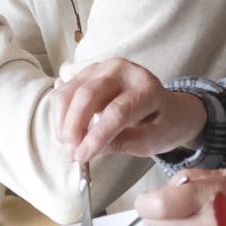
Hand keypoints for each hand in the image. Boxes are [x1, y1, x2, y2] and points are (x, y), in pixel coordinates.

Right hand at [50, 59, 204, 160]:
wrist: (166, 107)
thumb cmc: (160, 124)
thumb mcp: (149, 141)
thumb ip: (121, 144)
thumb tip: (85, 150)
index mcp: (147, 87)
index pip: (117, 111)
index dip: (96, 136)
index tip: (81, 156)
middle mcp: (124, 70)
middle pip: (88, 95)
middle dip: (73, 126)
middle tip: (70, 153)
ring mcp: (103, 68)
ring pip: (70, 92)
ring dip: (62, 122)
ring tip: (67, 147)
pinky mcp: (87, 73)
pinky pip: (64, 92)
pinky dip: (60, 115)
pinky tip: (67, 134)